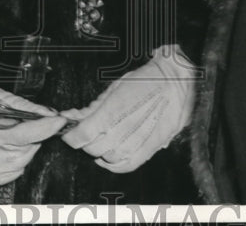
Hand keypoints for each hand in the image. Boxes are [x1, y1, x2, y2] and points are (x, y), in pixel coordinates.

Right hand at [0, 73, 67, 184]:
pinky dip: (18, 161)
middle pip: (25, 149)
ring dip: (27, 148)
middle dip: (36, 135)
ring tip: (17, 133)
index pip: (23, 133)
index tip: (59, 121)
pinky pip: (11, 173)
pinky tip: (10, 148)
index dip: (44, 127)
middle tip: (30, 122)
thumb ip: (25, 107)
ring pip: (21, 162)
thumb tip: (48, 113)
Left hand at [59, 44, 196, 172]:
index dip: (71, 136)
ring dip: (98, 152)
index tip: (68, 133)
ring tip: (97, 141)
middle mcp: (127, 127)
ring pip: (108, 158)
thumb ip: (94, 106)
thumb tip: (74, 117)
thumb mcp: (116, 86)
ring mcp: (140, 141)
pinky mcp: (151, 148)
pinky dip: (113, 165)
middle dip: (84, 142)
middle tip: (83, 133)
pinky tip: (108, 157)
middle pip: (94, 147)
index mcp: (115, 108)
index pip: (84, 133)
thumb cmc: (147, 80)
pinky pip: (126, 166)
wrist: (177, 83)